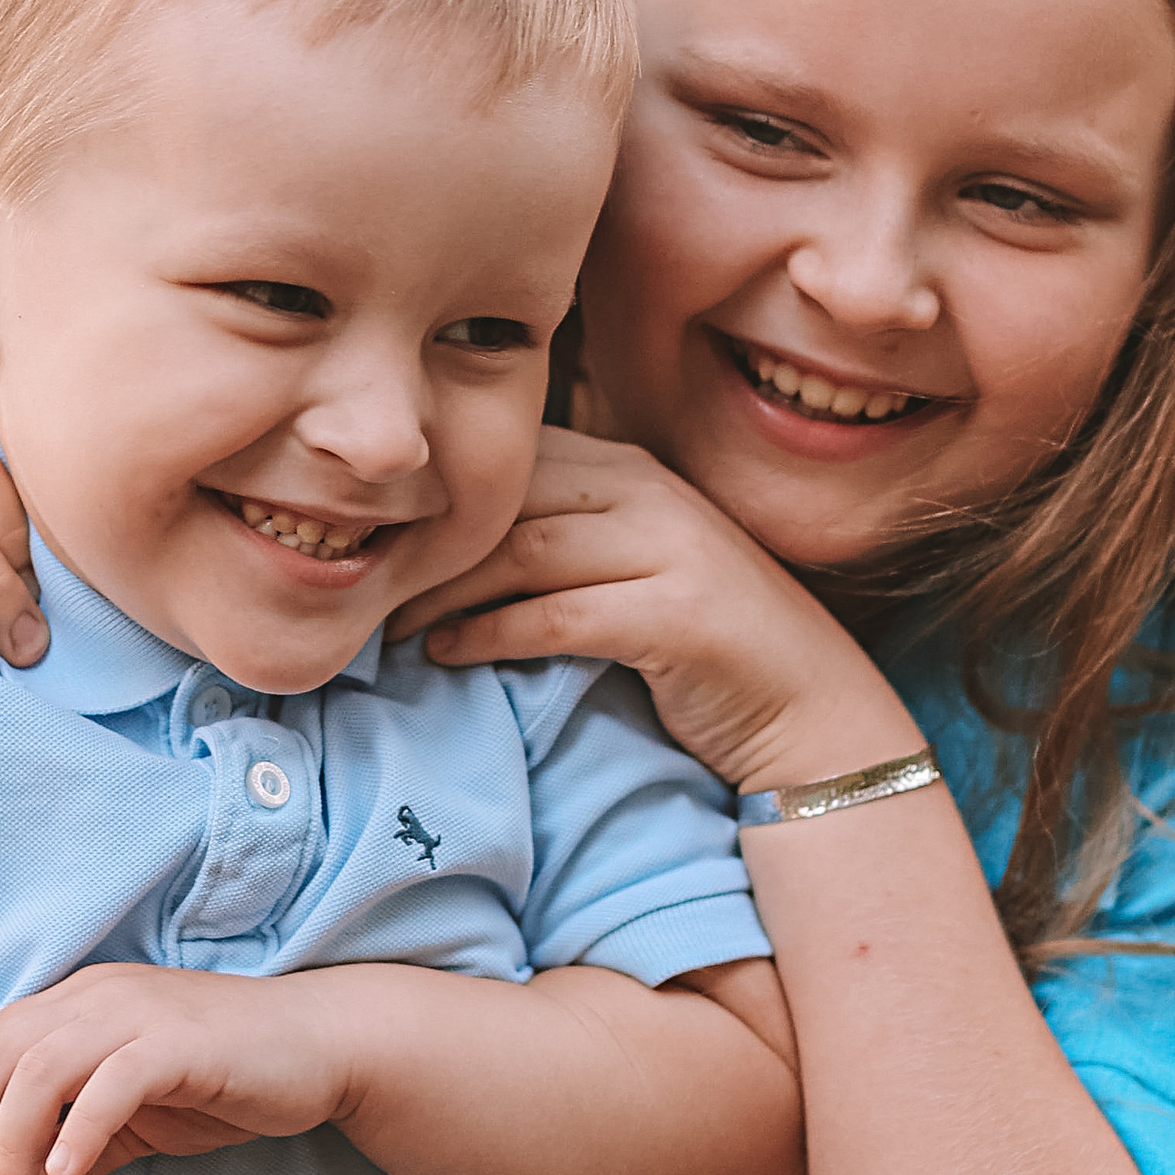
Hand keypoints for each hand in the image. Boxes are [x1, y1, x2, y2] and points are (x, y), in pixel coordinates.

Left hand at [0, 965, 361, 1174]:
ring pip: (41, 1069)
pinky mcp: (181, 1043)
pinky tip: (69, 1174)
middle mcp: (96, 997)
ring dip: (13, 1141)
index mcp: (76, 1004)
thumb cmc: (224, 1079)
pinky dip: (82, 1129)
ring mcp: (138, 1014)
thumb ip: (74, 1150)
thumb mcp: (132, 1121)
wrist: (321, 1046)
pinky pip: (113, 1082)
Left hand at [394, 428, 916, 798]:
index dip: (435, 496)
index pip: (512, 460)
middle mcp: (651, 493)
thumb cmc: (705, 650)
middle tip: (358, 581)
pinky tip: (445, 654)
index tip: (371, 538)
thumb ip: (559, 544)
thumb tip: (442, 550)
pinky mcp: (678, 614)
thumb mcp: (629, 571)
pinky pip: (556, 615)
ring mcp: (671, 548)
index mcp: (632, 470)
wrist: (815, 713)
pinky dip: (490, 634)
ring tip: (386, 626)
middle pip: (507, 497)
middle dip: (424, 539)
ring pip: (523, 551)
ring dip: (442, 591)